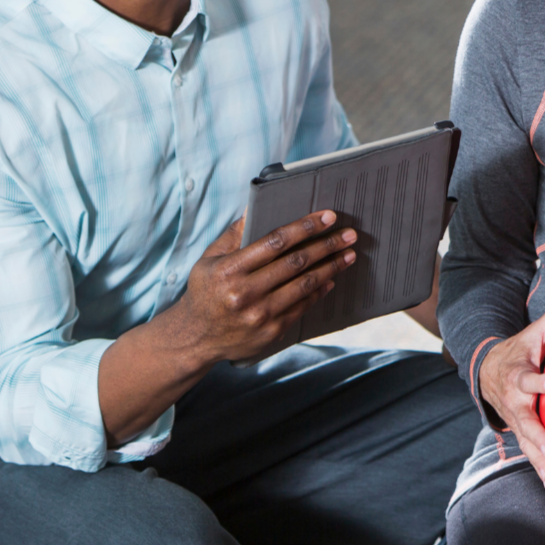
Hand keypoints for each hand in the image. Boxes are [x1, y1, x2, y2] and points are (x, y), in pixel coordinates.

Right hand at [173, 212, 356, 364]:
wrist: (196, 337)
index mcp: (229, 270)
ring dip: (331, 267)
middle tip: (348, 234)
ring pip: (305, 285)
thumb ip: (232, 235)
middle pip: (296, 263)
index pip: (275, 242)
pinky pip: (303, 306)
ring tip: (348, 254)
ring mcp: (260, 314)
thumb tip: (254, 207)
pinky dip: (320, 291)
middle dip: (326, 245)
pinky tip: (332, 279)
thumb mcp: (208, 260)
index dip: (304, 227)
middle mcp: (245, 293)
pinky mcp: (272, 331)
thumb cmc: (204, 292)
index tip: (327, 217)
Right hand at [478, 296, 544, 487]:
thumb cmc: (520, 351)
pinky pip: (528, 451)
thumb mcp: (534, 332)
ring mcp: (516, 419)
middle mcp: (515, 401)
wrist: (487, 371)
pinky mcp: (520, 431)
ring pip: (525, 441)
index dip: (538, 381)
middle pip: (524, 419)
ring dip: (536, 459)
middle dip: (536, 434)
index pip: (527, 378)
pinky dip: (538, 467)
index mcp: (518, 374)